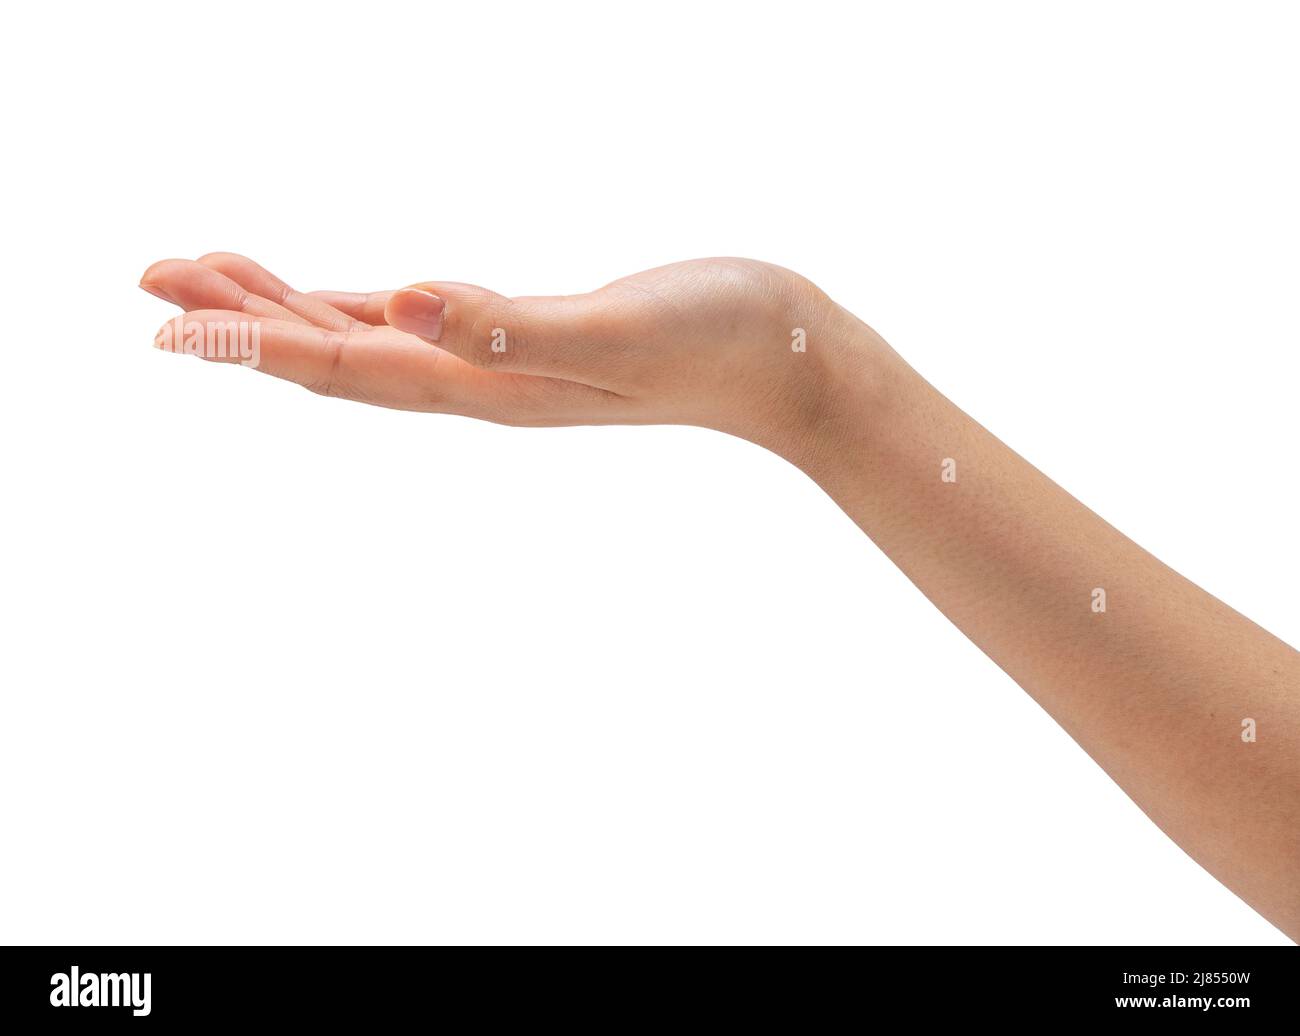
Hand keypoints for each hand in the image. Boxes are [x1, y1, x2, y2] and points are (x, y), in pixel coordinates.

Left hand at [141, 253, 882, 454]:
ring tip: (215, 286)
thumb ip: (509, 326)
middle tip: (153, 286)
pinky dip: (359, 313)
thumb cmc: (720, 342)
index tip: (164, 317)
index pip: (345, 366)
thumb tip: (401, 303)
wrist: (789, 363)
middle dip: (241, 326)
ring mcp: (501, 368)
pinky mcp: (526, 340)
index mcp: (488, 387)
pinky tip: (336, 301)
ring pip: (370, 345)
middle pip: (335, 359)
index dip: (251, 340)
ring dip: (289, 318)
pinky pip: (418, 330)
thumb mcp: (616, 327)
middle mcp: (480, 386)